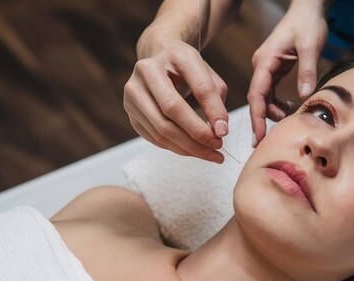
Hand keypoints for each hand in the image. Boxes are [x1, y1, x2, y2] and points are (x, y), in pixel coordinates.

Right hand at [124, 40, 228, 162]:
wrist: (159, 59)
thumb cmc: (187, 70)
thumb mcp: (208, 75)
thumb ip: (216, 100)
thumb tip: (219, 131)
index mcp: (175, 54)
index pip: (199, 87)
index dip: (213, 111)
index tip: (224, 132)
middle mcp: (147, 70)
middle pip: (172, 110)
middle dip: (198, 134)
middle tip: (217, 146)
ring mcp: (133, 90)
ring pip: (161, 128)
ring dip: (188, 147)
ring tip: (209, 153)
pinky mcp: (129, 109)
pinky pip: (153, 137)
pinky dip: (176, 148)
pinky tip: (193, 151)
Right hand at [247, 1, 327, 145]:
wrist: (308, 9)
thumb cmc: (308, 23)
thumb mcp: (311, 45)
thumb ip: (308, 70)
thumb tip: (305, 96)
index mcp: (265, 61)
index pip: (257, 95)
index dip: (257, 118)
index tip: (258, 136)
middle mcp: (262, 66)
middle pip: (257, 99)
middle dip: (261, 121)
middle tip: (265, 142)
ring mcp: (267, 68)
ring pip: (264, 98)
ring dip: (273, 113)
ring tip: (288, 122)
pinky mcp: (274, 69)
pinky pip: (272, 92)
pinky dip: (279, 104)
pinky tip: (290, 109)